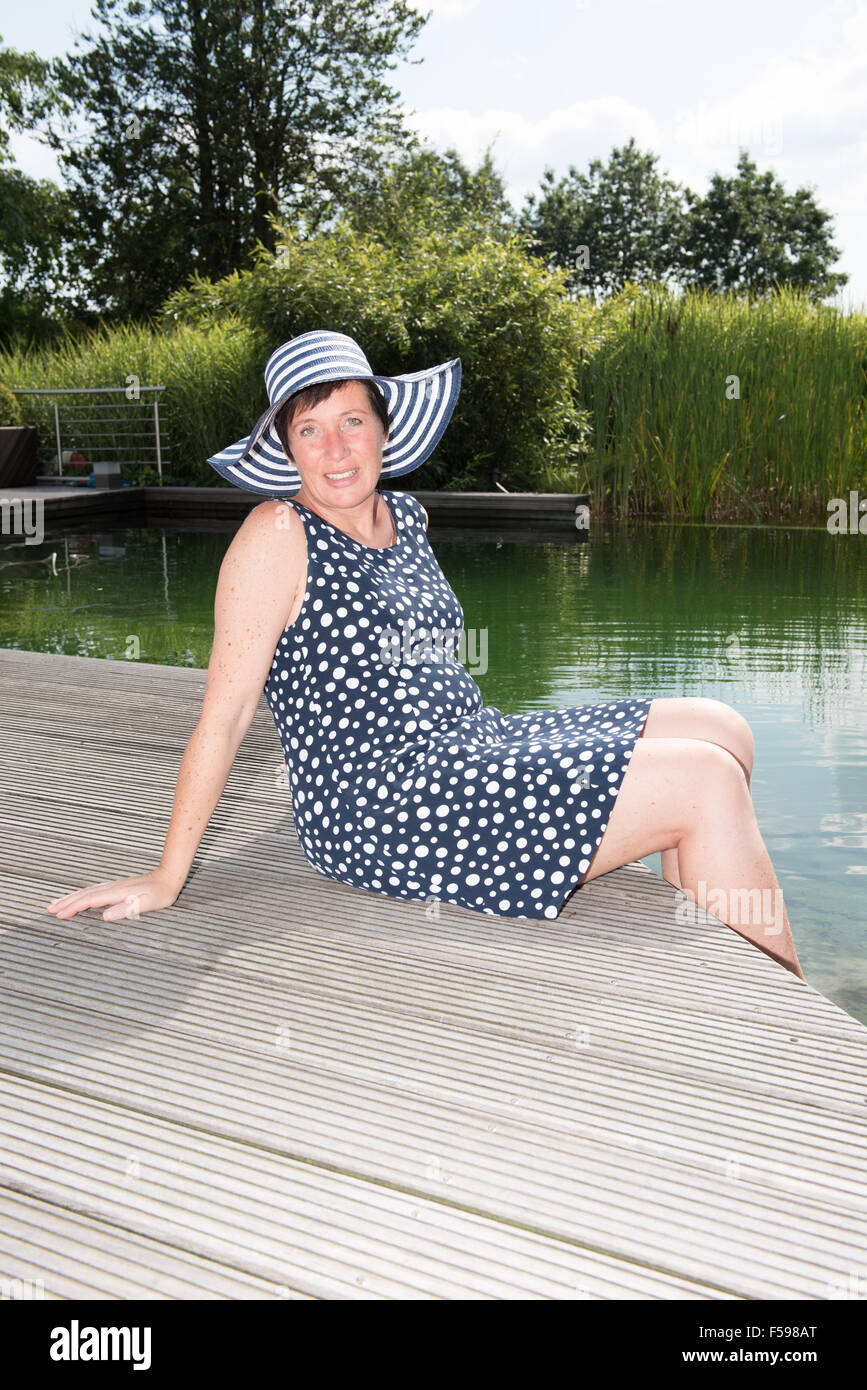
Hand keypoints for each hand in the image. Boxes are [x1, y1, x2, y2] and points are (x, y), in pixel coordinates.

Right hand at [44, 868, 182, 921]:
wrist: (169, 877)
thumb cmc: (161, 893)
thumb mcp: (146, 904)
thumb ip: (126, 909)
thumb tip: (104, 916)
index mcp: (116, 893)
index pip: (89, 901)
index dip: (73, 908)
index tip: (59, 915)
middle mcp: (112, 888)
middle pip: (83, 895)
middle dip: (66, 902)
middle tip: (48, 909)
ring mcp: (113, 886)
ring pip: (86, 891)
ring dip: (71, 897)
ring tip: (56, 903)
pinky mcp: (117, 887)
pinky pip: (93, 890)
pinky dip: (81, 894)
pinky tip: (78, 897)